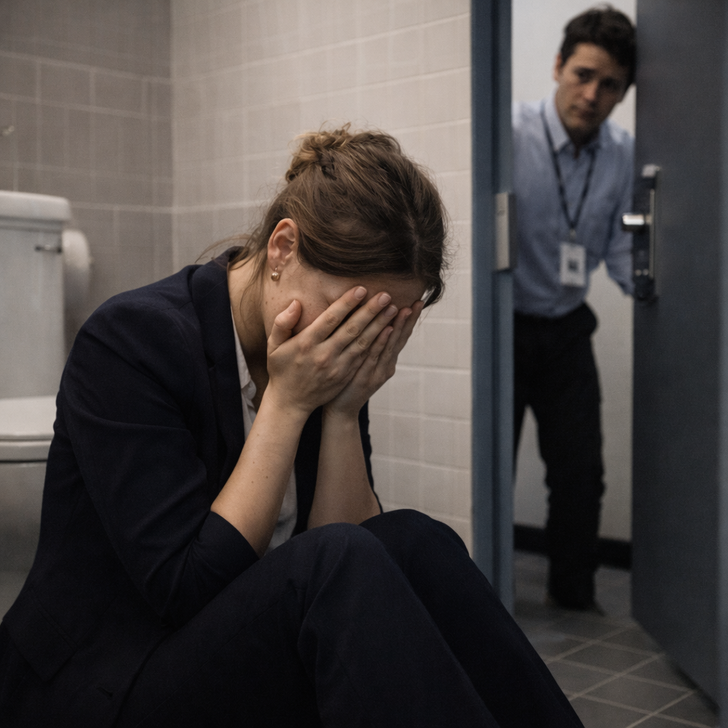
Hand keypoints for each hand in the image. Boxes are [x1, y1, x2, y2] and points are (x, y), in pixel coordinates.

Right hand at [264, 287, 400, 418]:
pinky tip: (389, 331)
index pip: (330, 319)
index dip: (347, 303)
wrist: (290, 402)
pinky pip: (364, 356)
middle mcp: (324, 355)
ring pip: (362, 343)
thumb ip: (282, 323)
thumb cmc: (282, 369)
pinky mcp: (345, 376)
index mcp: (306, 344)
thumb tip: (297, 303)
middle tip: (386, 295)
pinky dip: (378, 343)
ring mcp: (337, 367)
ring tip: (393, 309)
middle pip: (351, 329)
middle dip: (370, 311)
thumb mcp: (274, 346)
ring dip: (379, 325)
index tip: (361, 288)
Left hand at [325, 298, 423, 418]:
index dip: (409, 319)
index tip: (418, 300)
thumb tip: (369, 318)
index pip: (400, 335)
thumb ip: (367, 342)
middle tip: (419, 301)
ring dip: (398, 327)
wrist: (340, 410)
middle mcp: (386, 365)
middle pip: (400, 339)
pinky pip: (374, 357)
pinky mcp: (366, 379)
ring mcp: (377, 373)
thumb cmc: (347, 382)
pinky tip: (387, 329)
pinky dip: (382, 343)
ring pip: (390, 346)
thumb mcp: (361, 360)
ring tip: (405, 308)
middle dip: (409, 320)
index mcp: (386, 360)